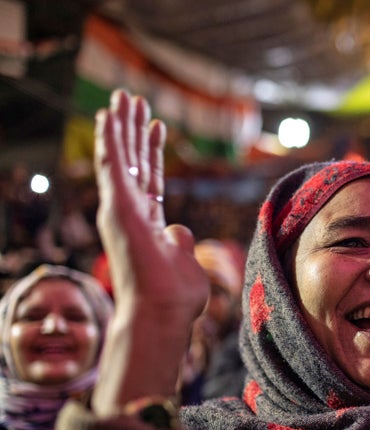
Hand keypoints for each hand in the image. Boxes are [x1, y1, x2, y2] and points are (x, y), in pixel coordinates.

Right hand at [91, 90, 208, 415]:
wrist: (162, 312)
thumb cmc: (176, 296)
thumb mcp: (185, 260)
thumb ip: (179, 241)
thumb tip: (179, 228)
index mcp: (149, 223)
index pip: (151, 178)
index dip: (154, 150)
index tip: (158, 125)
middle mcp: (132, 214)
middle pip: (133, 163)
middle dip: (133, 131)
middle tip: (131, 100)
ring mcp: (122, 210)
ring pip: (119, 158)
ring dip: (119, 127)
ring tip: (121, 98)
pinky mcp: (116, 207)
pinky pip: (112, 166)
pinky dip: (110, 140)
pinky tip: (107, 116)